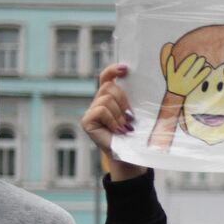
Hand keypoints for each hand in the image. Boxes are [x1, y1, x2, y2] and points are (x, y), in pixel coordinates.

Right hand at [81, 63, 143, 180]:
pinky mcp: (86, 121)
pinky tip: (116, 131)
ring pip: (107, 99)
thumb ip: (132, 98)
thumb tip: (135, 83)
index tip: (125, 68)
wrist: (130, 154)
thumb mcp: (136, 112)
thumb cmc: (135, 134)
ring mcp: (91, 111)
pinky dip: (112, 120)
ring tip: (123, 127)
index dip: (113, 70)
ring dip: (119, 114)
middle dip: (123, 100)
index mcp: (110, 97)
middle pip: (109, 87)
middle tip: (129, 116)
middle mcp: (98, 102)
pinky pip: (101, 110)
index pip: (107, 77)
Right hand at [164, 51, 210, 97]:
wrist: (175, 95)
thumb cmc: (173, 80)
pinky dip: (203, 74)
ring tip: (205, 61)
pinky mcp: (192, 87)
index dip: (189, 61)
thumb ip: (168, 60)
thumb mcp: (168, 71)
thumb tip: (169, 45)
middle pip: (190, 71)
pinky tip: (209, 69)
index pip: (183, 67)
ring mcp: (187, 84)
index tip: (194, 55)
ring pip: (195, 75)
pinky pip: (199, 80)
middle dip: (196, 64)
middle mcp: (181, 80)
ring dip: (200, 68)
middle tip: (202, 57)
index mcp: (174, 76)